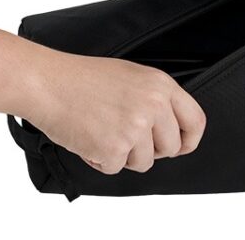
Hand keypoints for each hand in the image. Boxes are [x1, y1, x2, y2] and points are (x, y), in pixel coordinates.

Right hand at [0, 21, 205, 174]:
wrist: (49, 82)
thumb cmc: (85, 78)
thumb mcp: (133, 76)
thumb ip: (157, 98)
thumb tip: (171, 126)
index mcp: (162, 85)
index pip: (195, 121)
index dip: (189, 140)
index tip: (180, 146)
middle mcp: (154, 105)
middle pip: (171, 147)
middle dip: (152, 150)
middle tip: (128, 138)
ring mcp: (136, 127)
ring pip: (145, 162)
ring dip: (125, 155)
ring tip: (104, 132)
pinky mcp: (115, 148)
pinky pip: (116, 168)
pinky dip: (102, 160)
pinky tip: (90, 138)